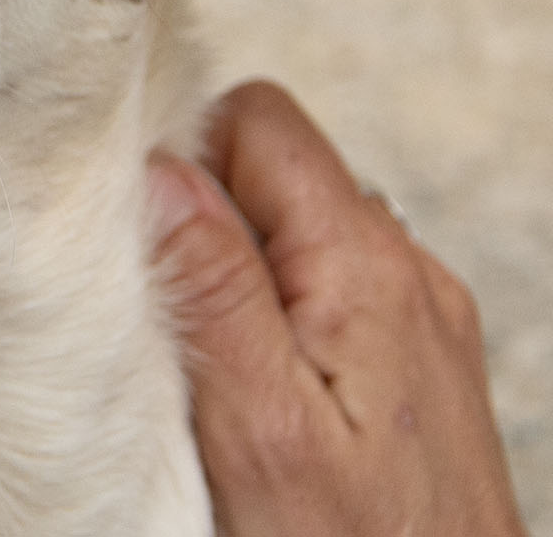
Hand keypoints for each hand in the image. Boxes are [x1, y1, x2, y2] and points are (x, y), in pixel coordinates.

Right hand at [149, 80, 526, 536]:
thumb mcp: (261, 431)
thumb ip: (214, 290)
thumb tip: (160, 166)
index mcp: (366, 264)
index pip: (258, 120)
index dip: (179, 155)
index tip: (132, 239)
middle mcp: (407, 269)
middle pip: (276, 168)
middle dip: (203, 218)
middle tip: (162, 321)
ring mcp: (420, 317)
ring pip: (298, 231)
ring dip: (237, 274)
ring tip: (205, 370)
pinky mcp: (420, 366)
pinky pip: (330, 293)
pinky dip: (278, 320)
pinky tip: (254, 399)